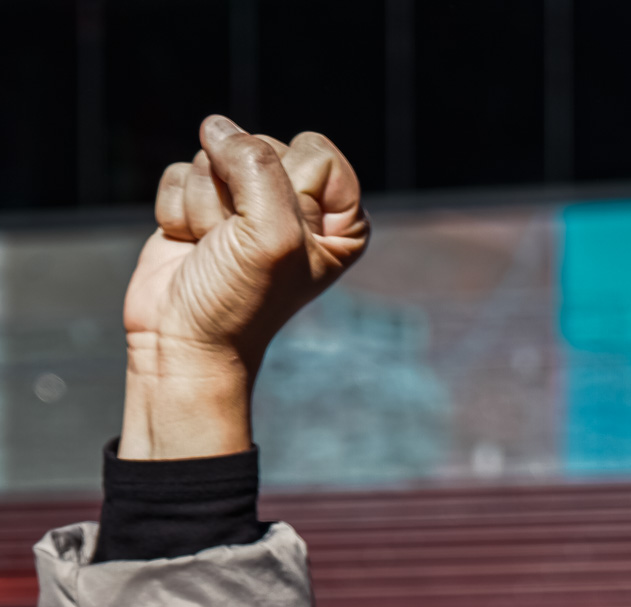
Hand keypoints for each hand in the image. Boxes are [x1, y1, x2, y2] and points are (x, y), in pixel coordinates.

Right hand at [120, 114, 368, 458]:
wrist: (184, 344)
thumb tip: (214, 126)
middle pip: (259, 145)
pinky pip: (180, 171)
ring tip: (213, 251)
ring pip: (214, 155)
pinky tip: (189, 246)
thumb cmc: (239, 301)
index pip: (315, 150)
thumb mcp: (270, 233)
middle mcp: (296, 206)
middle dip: (238, 197)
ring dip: (206, 206)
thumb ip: (255, 163)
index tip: (278, 238)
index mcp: (339, 218)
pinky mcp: (200, 205)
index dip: (287, 188)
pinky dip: (178, 209)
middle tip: (236, 249)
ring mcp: (245, 204)